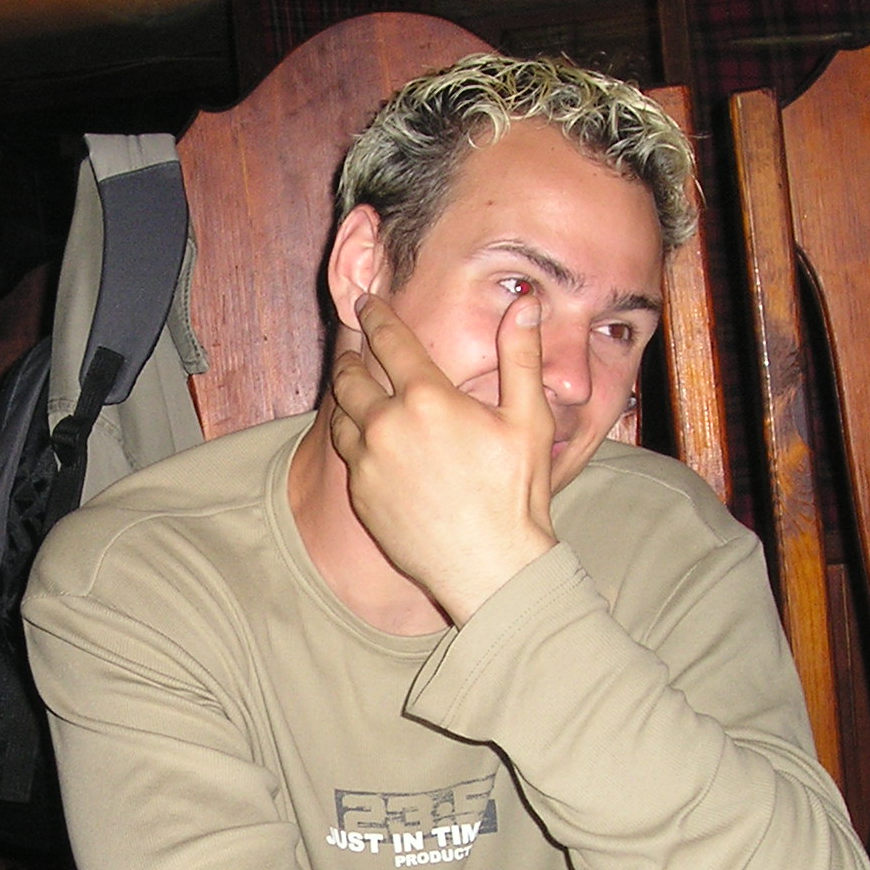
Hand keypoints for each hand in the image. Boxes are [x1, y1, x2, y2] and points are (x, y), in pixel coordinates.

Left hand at [328, 292, 557, 623]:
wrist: (489, 567)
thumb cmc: (516, 493)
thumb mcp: (528, 419)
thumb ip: (520, 354)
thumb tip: (524, 302)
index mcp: (426, 398)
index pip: (388, 339)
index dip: (375, 315)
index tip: (366, 302)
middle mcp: (386, 425)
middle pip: (350, 375)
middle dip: (350, 354)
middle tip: (352, 344)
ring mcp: (368, 463)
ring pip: (341, 414)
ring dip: (345, 394)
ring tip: (353, 386)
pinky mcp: (360, 494)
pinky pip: (347, 453)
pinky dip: (353, 435)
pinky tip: (364, 434)